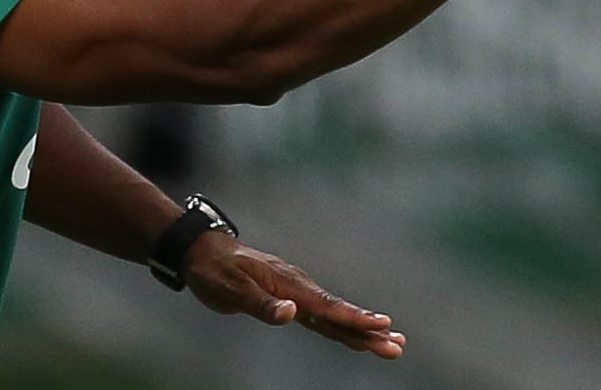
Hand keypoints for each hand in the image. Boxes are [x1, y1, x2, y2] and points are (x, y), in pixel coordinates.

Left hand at [181, 231, 405, 357]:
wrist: (202, 252)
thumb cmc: (215, 271)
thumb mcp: (231, 289)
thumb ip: (262, 304)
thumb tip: (291, 313)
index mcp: (287, 284)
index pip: (326, 306)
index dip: (354, 318)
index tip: (383, 326)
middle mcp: (297, 287)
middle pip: (338, 314)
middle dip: (368, 332)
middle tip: (398, 347)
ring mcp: (295, 291)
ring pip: (332, 316)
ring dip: (360, 331)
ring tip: (389, 344)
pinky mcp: (288, 297)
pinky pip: (319, 316)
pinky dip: (339, 326)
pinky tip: (354, 335)